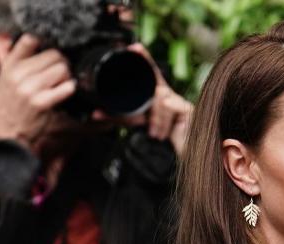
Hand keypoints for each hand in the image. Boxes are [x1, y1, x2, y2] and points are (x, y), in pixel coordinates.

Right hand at [0, 34, 75, 151]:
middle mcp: (18, 74)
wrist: (5, 131)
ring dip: (68, 76)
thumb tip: (26, 38)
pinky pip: (67, 87)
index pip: (30, 40)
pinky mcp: (42, 102)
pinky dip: (71, 89)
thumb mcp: (6, 77)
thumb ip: (14, 57)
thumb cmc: (10, 105)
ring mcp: (30, 88)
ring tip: (62, 84)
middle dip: (62, 63)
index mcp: (10, 65)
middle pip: (54, 55)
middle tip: (60, 74)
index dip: (45, 45)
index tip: (50, 55)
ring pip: (62, 69)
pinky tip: (66, 93)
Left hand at [96, 44, 192, 158]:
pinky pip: (170, 107)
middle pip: (155, 80)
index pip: (150, 73)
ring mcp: (179, 102)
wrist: (186, 156)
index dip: (144, 59)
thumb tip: (95, 113)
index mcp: (156, 96)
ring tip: (153, 134)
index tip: (134, 47)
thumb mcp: (139, 126)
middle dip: (146, 62)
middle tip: (136, 50)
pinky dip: (162, 121)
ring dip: (154, 118)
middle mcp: (168, 96)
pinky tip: (161, 133)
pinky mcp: (188, 110)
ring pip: (160, 98)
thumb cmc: (164, 138)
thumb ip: (119, 118)